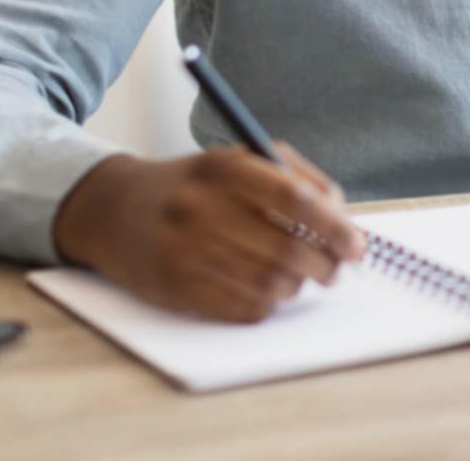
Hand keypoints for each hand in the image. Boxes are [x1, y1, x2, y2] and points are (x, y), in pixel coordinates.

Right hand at [51, 140, 365, 322]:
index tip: (356, 245)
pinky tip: (265, 290)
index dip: (334, 226)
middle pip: (287, 248)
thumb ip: (297, 179)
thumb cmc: (195, 186)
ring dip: (296, 286)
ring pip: (269, 283)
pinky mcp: (174, 288)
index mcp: (223, 168)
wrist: (114, 209)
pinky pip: (243, 308)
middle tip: (334, 268)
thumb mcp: (238, 160)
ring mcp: (183, 250)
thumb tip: (343, 220)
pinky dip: (267, 304)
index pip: (294, 198)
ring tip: (297, 277)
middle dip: (324, 264)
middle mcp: (200, 207)